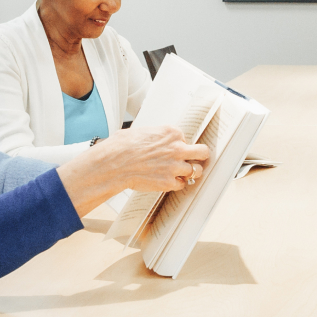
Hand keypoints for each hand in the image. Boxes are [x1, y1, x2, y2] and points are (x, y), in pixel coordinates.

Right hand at [95, 125, 210, 191]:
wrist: (114, 164)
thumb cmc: (122, 146)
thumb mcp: (143, 131)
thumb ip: (157, 136)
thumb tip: (157, 140)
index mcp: (172, 133)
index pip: (186, 139)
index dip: (179, 145)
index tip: (174, 150)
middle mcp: (178, 148)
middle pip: (203, 152)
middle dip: (200, 156)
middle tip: (196, 160)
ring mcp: (175, 166)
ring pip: (196, 170)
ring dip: (189, 173)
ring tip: (182, 174)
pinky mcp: (169, 181)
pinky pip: (182, 184)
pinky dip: (177, 184)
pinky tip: (169, 181)